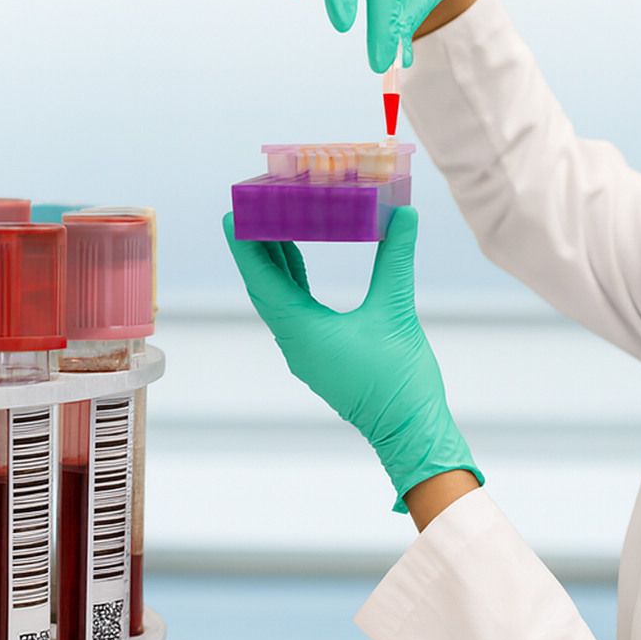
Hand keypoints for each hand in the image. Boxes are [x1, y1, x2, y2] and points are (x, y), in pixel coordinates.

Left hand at [223, 207, 481, 511]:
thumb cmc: (399, 382)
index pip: (263, 281)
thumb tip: (405, 215)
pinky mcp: (320, 355)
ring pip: (278, 299)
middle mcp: (296, 342)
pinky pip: (293, 310)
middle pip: (264, 287)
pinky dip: (291, 281)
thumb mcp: (396, 312)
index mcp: (303, 332)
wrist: (410, 431)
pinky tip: (296, 260)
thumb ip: (396, 260)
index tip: (231, 216)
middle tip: (248, 209)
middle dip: (255, 247)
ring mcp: (306, 351)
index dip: (245, 246)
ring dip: (272, 263)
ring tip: (267, 223)